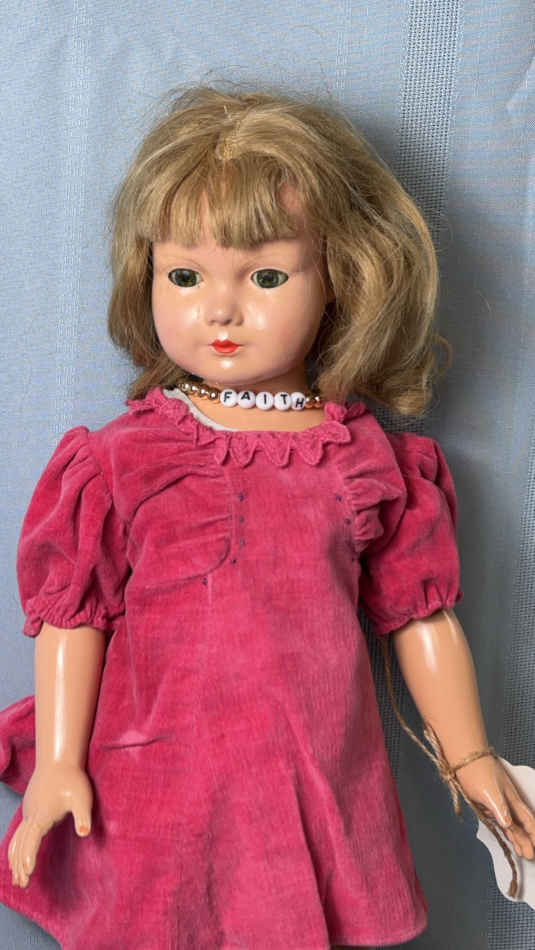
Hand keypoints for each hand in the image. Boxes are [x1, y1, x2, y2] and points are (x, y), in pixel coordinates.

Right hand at [8, 762, 92, 887]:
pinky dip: (15, 848)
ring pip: (17, 840)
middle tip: (22, 885)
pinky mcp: (30, 810)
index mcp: (42, 815)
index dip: (28, 857)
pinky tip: (17, 857)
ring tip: (16, 878)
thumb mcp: (81, 797)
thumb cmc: (72, 779)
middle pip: (20, 844)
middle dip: (19, 865)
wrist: (58, 760)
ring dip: (15, 859)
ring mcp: (28, 812)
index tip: (27, 873)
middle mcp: (31, 815)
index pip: (31, 840)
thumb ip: (83, 815)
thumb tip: (85, 833)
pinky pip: (18, 834)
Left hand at [455, 755, 534, 859]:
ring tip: (522, 851)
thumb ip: (500, 809)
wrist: (464, 754)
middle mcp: (508, 801)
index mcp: (512, 800)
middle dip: (526, 840)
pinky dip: (506, 829)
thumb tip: (508, 825)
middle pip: (521, 825)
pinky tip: (507, 833)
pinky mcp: (488, 800)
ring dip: (517, 837)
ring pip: (512, 823)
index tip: (534, 849)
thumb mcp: (489, 792)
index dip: (532, 836)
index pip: (527, 822)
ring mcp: (498, 800)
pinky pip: (501, 818)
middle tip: (530, 856)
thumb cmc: (477, 770)